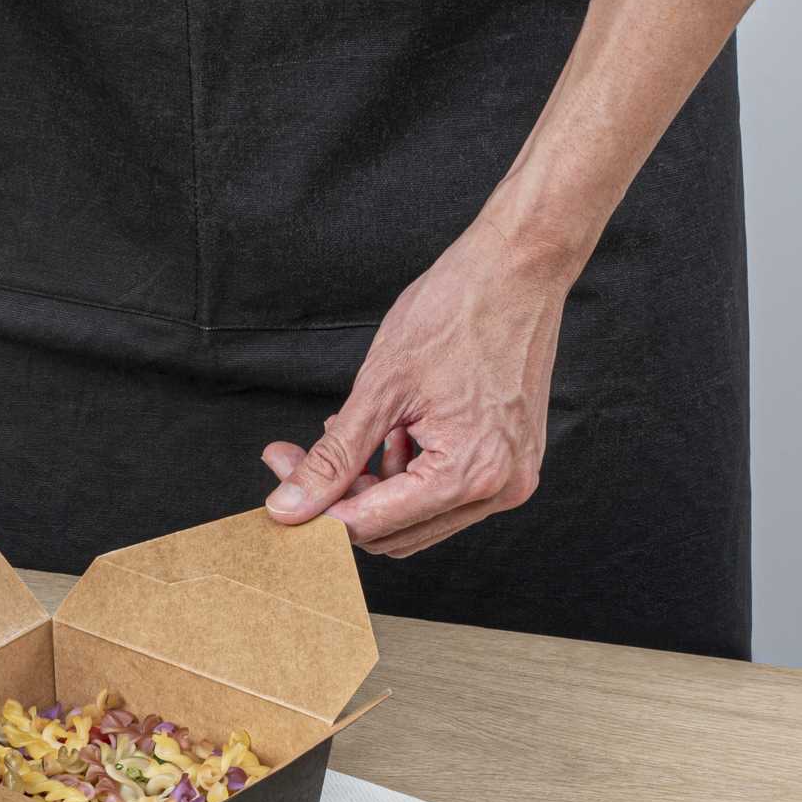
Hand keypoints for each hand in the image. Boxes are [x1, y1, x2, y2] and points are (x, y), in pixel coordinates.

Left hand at [261, 214, 572, 555]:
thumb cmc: (459, 310)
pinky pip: (443, 496)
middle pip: (392, 534)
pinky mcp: (510, 465)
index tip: (281, 472)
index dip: (315, 507)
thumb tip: (288, 505)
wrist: (519, 267)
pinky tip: (394, 432)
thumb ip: (333, 458)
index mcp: (470, 472)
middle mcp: (499, 489)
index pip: (370, 524)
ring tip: (361, 432)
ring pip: (415, 521)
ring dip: (374, 488)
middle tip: (301, 456)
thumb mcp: (380, 388)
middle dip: (341, 499)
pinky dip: (407, 476)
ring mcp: (510, 480)